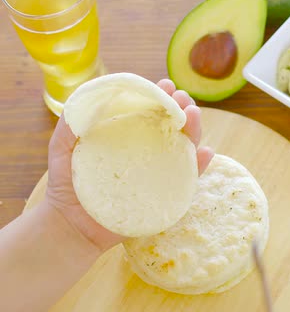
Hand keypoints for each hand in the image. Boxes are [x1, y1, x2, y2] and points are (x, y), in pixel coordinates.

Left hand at [44, 79, 213, 251]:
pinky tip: (206, 152)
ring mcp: (158, 172)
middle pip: (171, 126)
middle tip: (182, 98)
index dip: (159, 97)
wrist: (71, 226)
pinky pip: (188, 179)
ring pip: (184, 147)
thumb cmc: (67, 186)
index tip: (165, 86)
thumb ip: (69, 125)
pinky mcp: (165, 195)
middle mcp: (147, 151)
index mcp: (128, 136)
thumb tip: (84, 100)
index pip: (148, 111)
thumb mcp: (61, 149)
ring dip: (194, 129)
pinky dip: (200, 165)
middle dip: (181, 108)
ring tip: (193, 115)